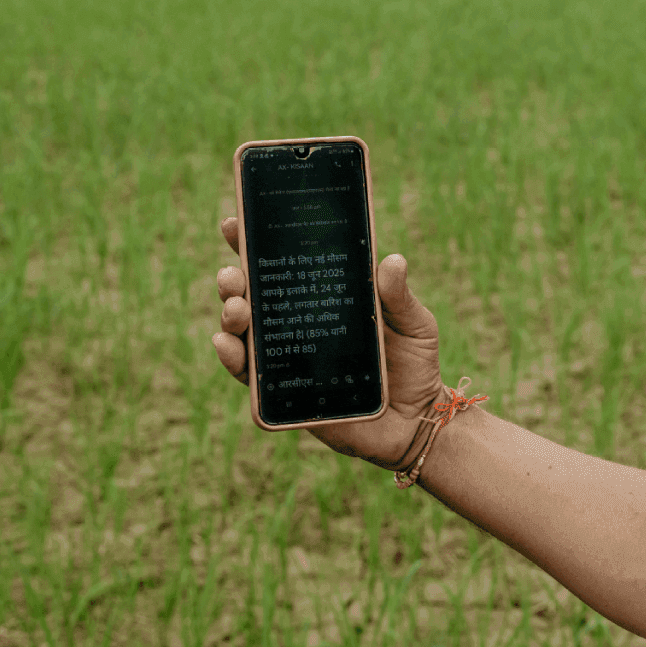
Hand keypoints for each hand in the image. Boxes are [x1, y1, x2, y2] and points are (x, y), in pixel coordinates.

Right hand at [216, 217, 447, 470]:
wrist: (418, 422)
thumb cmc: (415, 365)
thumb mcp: (415, 323)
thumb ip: (399, 296)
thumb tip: (392, 260)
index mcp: (322, 299)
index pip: (282, 266)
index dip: (253, 244)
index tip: (234, 225)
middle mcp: (298, 326)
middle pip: (252, 297)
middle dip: (234, 281)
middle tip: (233, 275)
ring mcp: (289, 361)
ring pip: (244, 334)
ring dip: (231, 317)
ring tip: (236, 309)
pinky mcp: (286, 398)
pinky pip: (250, 380)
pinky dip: (233, 361)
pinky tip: (227, 344)